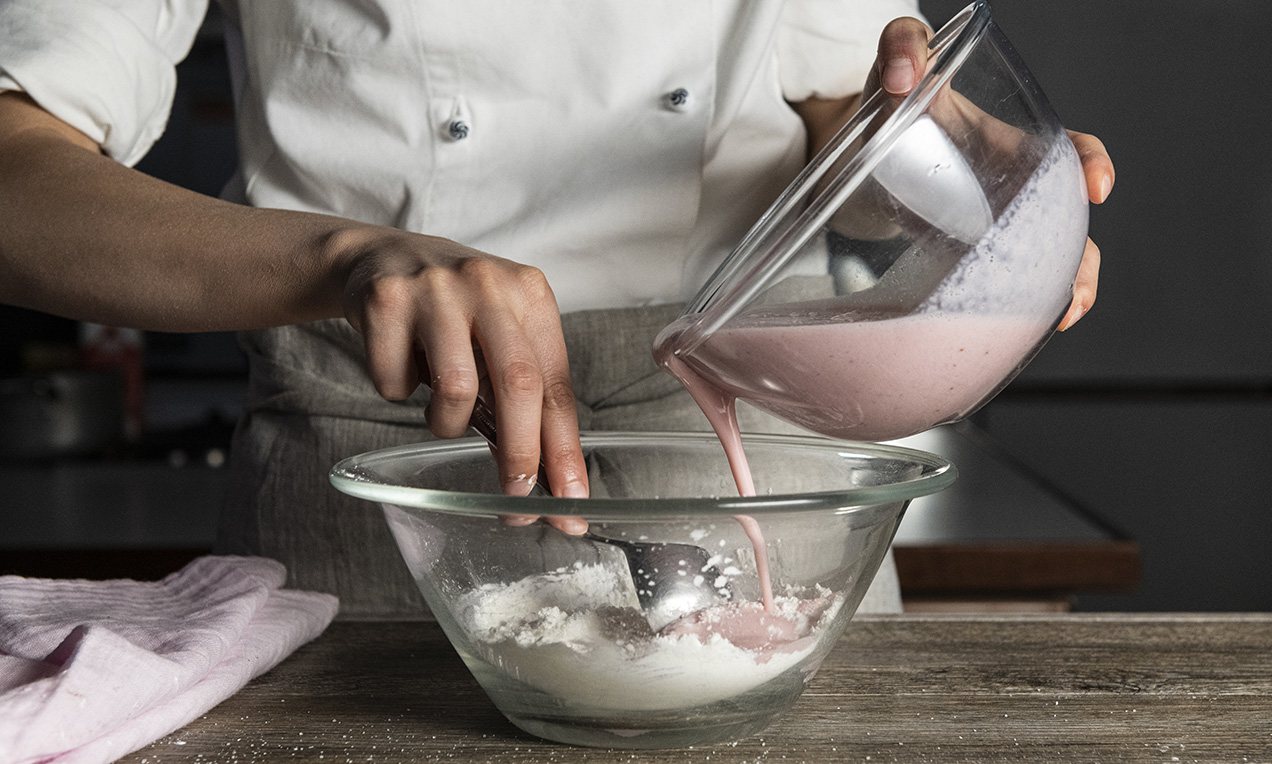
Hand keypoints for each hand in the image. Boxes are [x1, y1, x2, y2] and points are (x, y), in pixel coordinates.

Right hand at [338, 228, 589, 525]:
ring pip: (455, 389)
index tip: (570, 496)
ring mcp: (435, 289)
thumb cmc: (451, 309)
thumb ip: (520, 395)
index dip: (564, 447)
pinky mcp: (385, 301)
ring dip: (446, 423)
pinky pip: (396, 383)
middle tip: (516, 496)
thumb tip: (544, 476)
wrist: (377, 256)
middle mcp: (489, 284)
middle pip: (518, 384)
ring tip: (439, 410)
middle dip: (521, 452)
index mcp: (530, 293)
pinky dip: (398, 391)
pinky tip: (400, 363)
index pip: (556, 383)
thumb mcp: (496, 335)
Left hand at [866, 18, 1113, 331]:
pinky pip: (1005, 284)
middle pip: (1070, 223)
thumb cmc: (896, 97)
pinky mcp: (967, 255)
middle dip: (1083, 254)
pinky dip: (1019, 305)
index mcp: (1011, 141)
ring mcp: (994, 225)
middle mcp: (1014, 187)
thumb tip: (901, 73)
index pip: (1068, 148)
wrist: (864, 141)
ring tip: (1061, 316)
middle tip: (1077, 283)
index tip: (1095, 186)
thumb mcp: (899, 63)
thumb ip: (903, 47)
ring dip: (1063, 289)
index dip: (1090, 163)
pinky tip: (1022, 327)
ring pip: (1048, 261)